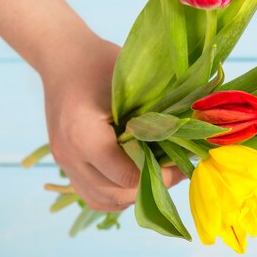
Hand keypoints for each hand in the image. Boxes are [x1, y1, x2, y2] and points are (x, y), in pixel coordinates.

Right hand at [40, 33, 185, 211]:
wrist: (63, 57)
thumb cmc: (101, 63)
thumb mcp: (132, 83)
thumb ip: (155, 115)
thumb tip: (192, 135)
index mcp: (84, 135)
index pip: (126, 175)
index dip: (158, 176)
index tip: (178, 166)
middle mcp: (70, 155)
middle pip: (115, 193)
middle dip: (149, 188)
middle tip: (175, 173)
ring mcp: (63, 162)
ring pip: (102, 200)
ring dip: (133, 196)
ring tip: (158, 177)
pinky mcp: (65, 164)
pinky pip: (92, 193)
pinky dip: (116, 194)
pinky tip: (136, 179)